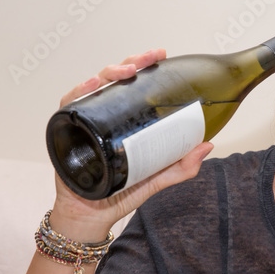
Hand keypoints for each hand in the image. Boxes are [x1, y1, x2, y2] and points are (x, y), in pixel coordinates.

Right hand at [50, 48, 212, 239]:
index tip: (161, 56)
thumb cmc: (120, 195)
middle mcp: (103, 116)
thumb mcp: (156, 178)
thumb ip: (181, 166)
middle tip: (150, 58)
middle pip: (113, 80)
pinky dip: (77, 93)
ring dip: (109, 73)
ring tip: (128, 70)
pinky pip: (68, 106)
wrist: (91, 218)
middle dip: (131, 62)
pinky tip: (91, 85)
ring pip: (92, 86)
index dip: (144, 67)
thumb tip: (208, 145)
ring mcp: (84, 122)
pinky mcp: (65, 133)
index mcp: (123, 121)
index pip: (132, 85)